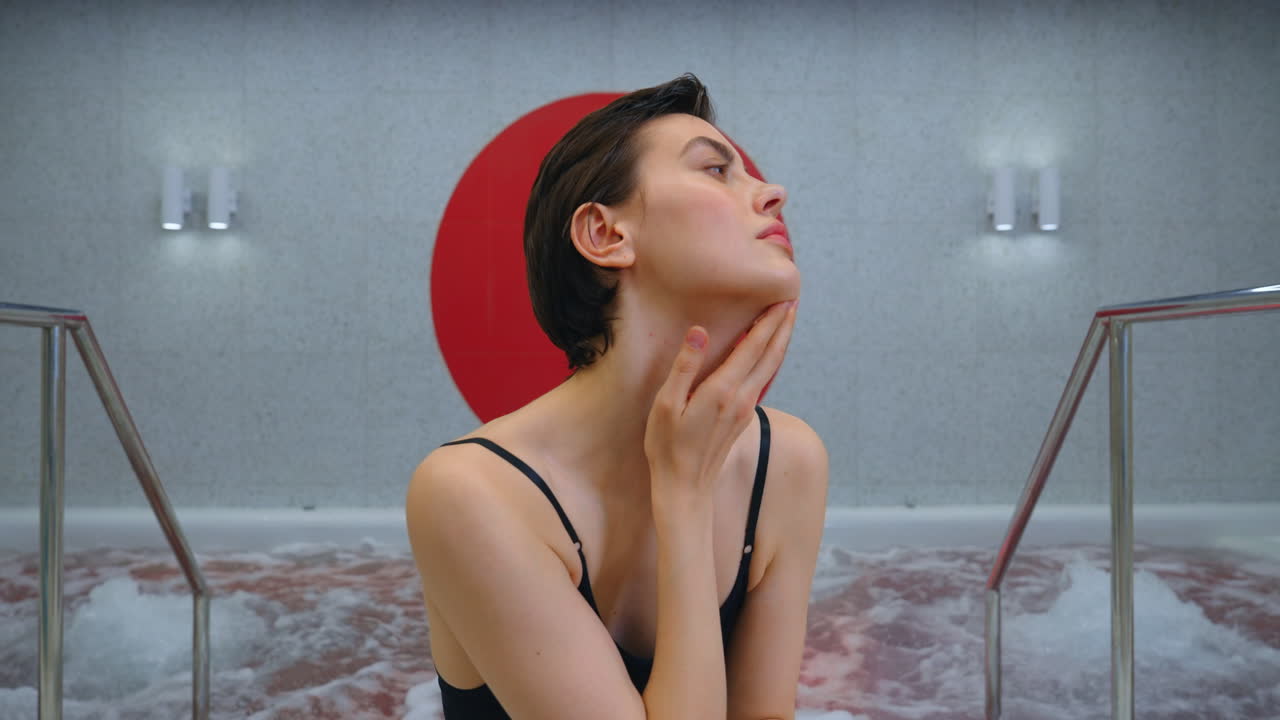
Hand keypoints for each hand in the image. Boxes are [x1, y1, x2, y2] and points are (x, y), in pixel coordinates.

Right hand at [643, 300, 797, 510]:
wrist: (685, 487)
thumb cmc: (667, 446)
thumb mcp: (667, 405)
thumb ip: (685, 367)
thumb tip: (700, 333)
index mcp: (722, 390)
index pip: (753, 347)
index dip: (769, 322)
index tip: (783, 300)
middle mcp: (741, 398)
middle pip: (770, 356)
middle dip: (782, 327)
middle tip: (793, 302)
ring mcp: (744, 409)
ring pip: (770, 368)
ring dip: (779, 343)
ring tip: (785, 322)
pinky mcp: (742, 418)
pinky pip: (762, 380)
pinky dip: (768, 360)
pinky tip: (765, 354)